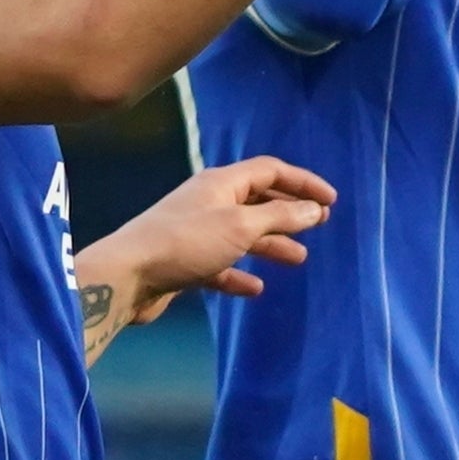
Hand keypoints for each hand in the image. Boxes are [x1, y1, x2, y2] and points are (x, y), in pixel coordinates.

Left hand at [75, 156, 336, 360]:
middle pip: (257, 201)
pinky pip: (221, 264)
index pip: (270, 171)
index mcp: (221, 184)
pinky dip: (240, 274)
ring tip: (298, 259)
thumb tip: (314, 209)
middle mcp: (209, 202)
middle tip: (318, 227)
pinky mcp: (185, 262)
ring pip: (243, 234)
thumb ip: (280, 216)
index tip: (331, 201)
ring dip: (271, 244)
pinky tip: (255, 287)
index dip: (303, 182)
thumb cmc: (186, 242)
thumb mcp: (240, 226)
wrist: (127, 276)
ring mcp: (196, 232)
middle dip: (290, 213)